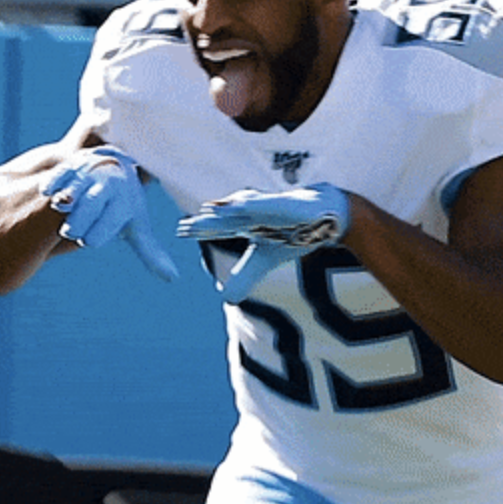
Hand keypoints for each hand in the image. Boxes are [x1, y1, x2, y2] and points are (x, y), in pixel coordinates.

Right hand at [43, 147, 178, 281]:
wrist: (116, 165)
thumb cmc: (124, 205)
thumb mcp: (138, 227)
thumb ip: (151, 252)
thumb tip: (173, 279)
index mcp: (124, 203)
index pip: (99, 234)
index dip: (92, 239)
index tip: (94, 234)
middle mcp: (109, 186)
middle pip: (84, 216)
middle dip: (75, 227)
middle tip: (76, 227)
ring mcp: (90, 174)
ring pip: (70, 197)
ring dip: (64, 207)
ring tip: (65, 207)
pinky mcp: (70, 165)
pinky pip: (57, 179)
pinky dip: (51, 187)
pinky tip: (48, 194)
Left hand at [176, 183, 349, 301]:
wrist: (323, 215)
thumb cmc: (289, 232)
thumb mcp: (265, 260)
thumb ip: (245, 276)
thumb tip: (226, 299)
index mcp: (245, 225)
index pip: (218, 228)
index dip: (199, 230)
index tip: (179, 231)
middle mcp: (255, 214)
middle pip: (226, 217)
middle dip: (207, 221)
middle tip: (184, 225)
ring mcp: (271, 207)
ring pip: (245, 207)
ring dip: (227, 208)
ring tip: (207, 210)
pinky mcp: (289, 205)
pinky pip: (271, 205)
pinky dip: (256, 204)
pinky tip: (241, 204)